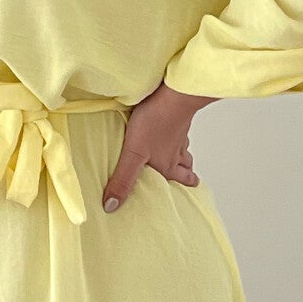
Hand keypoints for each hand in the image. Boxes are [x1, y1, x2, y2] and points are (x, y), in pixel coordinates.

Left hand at [102, 81, 211, 211]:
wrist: (173, 95)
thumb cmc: (154, 123)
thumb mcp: (133, 155)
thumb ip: (123, 179)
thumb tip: (112, 206)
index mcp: (168, 165)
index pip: (182, 180)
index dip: (185, 185)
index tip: (189, 190)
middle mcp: (176, 153)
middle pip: (187, 167)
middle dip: (188, 174)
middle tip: (190, 179)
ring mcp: (179, 135)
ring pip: (185, 150)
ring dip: (184, 156)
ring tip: (182, 159)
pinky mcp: (177, 118)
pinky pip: (180, 131)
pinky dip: (178, 135)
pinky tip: (173, 131)